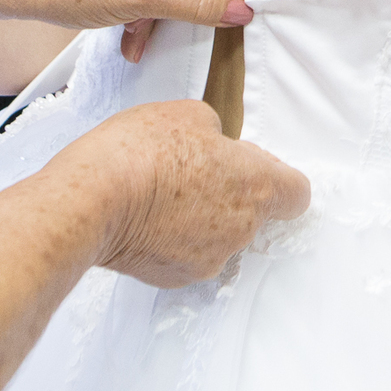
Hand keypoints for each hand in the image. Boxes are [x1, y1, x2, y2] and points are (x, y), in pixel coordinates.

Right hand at [74, 100, 310, 287]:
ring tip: (161, 191)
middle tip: (192, 168)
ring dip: (200, 216)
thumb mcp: (189, 114)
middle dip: (229, 192)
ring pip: (218, 235)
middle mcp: (240, 229)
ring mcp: (209, 258)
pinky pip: (186, 254)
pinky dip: (173, 238)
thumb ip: (215, 132)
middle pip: (253, 213)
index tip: (253, 166)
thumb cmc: (141, 151)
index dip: (277, 178)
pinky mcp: (175, 277)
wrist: (94, 199)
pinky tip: (146, 216)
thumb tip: (213, 146)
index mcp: (255, 186)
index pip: (297, 194)